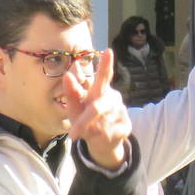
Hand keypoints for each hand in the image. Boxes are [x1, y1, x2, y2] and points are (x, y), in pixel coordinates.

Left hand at [64, 49, 131, 169]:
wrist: (103, 143)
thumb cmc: (86, 121)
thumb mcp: (75, 108)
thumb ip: (72, 93)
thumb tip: (67, 75)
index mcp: (99, 89)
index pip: (103, 75)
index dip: (106, 64)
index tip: (108, 52)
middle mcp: (112, 97)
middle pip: (99, 103)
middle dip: (87, 115)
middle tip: (76, 126)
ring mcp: (121, 111)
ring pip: (99, 122)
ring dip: (87, 129)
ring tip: (85, 132)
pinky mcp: (126, 125)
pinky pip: (106, 133)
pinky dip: (97, 137)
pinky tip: (99, 136)